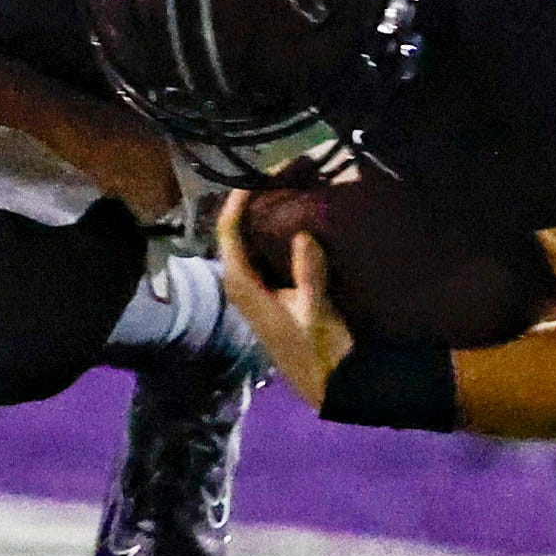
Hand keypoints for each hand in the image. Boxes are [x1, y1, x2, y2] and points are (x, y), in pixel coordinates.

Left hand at [215, 190, 351, 409]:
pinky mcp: (268, 291)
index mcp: (242, 284)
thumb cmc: (319, 352)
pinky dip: (276, 229)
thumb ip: (309, 275)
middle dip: (255, 198)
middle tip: (285, 171)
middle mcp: (240, 281)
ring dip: (266, 212)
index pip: (228, 229)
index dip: (239, 198)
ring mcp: (252, 286)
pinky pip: (263, 249)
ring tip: (292, 183)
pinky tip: (299, 215)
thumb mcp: (317, 313)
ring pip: (249, 238)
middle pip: (236, 229)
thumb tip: (303, 235)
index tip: (260, 173)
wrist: (327, 384)